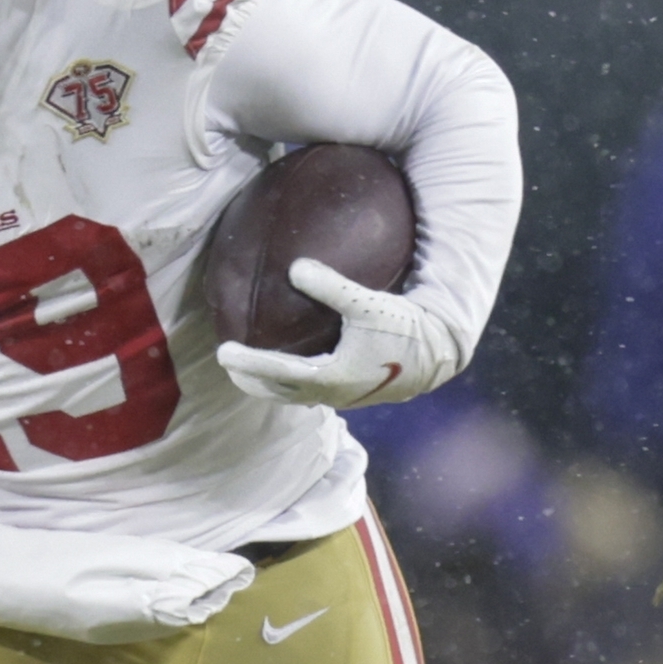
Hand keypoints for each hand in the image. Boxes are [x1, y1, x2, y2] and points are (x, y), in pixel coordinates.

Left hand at [214, 259, 462, 410]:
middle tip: (227, 363)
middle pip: (278, 392)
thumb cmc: (406, 327)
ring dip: (269, 384)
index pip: (277, 372)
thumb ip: (332, 286)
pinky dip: (291, 382)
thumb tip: (294, 266)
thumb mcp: (368, 303)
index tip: (223, 351)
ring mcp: (343, 397)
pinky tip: (291, 363)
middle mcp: (332, 393)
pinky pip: (310, 391)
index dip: (248, 362)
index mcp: (331, 376)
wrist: (439, 354)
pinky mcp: (353, 392)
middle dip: (250, 379)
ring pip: (294, 396)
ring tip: (249, 369)